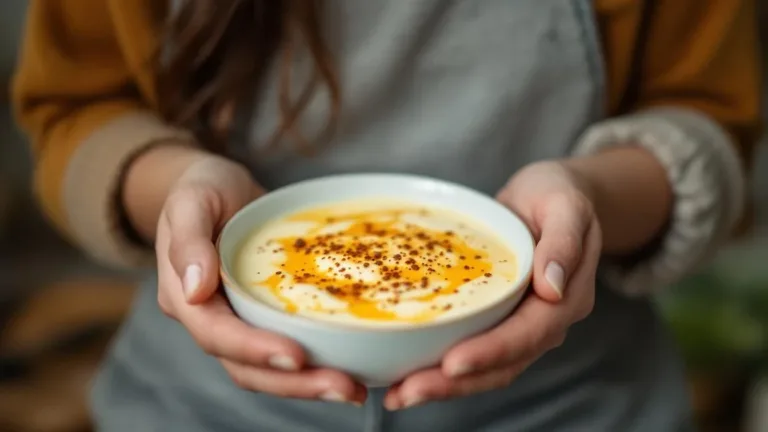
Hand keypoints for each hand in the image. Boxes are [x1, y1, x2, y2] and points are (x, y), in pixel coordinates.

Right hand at [154, 154, 364, 403]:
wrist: (217, 187)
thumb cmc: (202, 188)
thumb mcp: (191, 199)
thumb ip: (188, 241)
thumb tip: (194, 290)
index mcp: (184, 295)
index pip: (216, 334)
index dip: (254, 349)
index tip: (297, 356)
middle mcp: (210, 319)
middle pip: (245, 367)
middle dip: (294, 383)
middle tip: (345, 387)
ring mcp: (237, 322)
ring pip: (267, 369)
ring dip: (308, 383)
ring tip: (354, 387)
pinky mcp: (262, 318)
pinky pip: (285, 348)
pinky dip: (314, 364)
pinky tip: (350, 366)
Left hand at [384, 161, 600, 409]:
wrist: (552, 198)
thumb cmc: (558, 196)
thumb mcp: (566, 205)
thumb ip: (563, 242)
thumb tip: (552, 287)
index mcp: (567, 298)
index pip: (530, 333)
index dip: (492, 351)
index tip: (452, 363)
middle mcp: (547, 321)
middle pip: (504, 364)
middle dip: (455, 383)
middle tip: (407, 392)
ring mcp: (523, 325)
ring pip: (487, 368)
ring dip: (444, 385)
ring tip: (398, 394)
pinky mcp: (500, 320)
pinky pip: (475, 351)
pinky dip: (443, 368)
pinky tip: (407, 373)